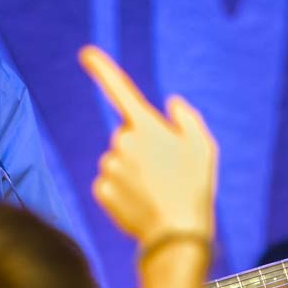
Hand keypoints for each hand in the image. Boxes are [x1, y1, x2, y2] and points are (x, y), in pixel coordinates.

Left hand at [78, 46, 217, 247]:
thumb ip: (185, 119)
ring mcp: (108, 167)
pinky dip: (123, 190)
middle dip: (142, 149)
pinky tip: (141, 202)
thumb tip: (171, 104)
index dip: (101, 68)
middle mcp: (121, 142)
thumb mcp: (203, 146)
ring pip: (118, 161)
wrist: (176, 234)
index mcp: (145, 125)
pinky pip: (110, 183)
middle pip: (127, 137)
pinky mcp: (101, 190)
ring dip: (134, 171)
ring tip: (157, 191)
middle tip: (167, 172)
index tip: (85, 53)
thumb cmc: (194, 187)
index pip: (119, 89)